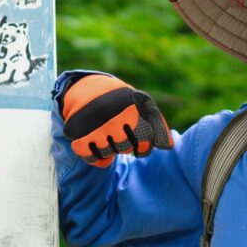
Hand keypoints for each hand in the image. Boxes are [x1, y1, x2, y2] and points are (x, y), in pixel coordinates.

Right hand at [59, 73, 173, 165]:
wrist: (88, 89)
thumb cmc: (121, 100)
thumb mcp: (141, 104)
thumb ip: (157, 124)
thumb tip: (168, 147)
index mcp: (130, 111)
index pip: (144, 142)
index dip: (143, 146)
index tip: (140, 143)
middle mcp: (112, 119)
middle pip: (124, 148)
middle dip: (124, 143)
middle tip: (119, 133)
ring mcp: (94, 127)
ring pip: (108, 153)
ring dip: (109, 148)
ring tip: (108, 136)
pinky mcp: (78, 134)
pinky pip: (91, 158)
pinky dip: (97, 157)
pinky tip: (99, 148)